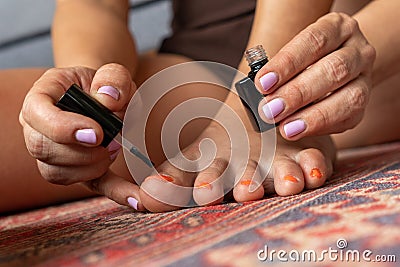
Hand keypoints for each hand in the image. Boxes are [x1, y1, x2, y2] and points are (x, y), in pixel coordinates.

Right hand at [19, 63, 143, 209]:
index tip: (96, 133)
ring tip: (114, 148)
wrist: (106, 97)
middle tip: (112, 142)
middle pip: (42, 148)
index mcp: (43, 97)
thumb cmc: (104, 84)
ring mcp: (54, 153)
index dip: (62, 128)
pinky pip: (89, 186)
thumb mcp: (111, 72)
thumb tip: (108, 101)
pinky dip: (115, 192)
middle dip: (81, 151)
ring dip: (92, 166)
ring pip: (57, 172)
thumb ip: (112, 79)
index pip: (36, 114)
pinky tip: (137, 199)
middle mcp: (39, 128)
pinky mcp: (77, 170)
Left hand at [255, 12, 375, 139]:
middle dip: (297, 93)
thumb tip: (256, 94)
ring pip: (349, 97)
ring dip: (313, 116)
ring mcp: (365, 77)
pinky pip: (350, 117)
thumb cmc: (305, 60)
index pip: (313, 41)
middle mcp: (357, 50)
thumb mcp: (294, 54)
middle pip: (333, 69)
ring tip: (285, 128)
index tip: (262, 83)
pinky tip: (299, 131)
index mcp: (337, 27)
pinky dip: (322, 127)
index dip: (287, 63)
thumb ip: (279, 70)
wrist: (336, 65)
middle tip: (270, 110)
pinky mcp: (365, 103)